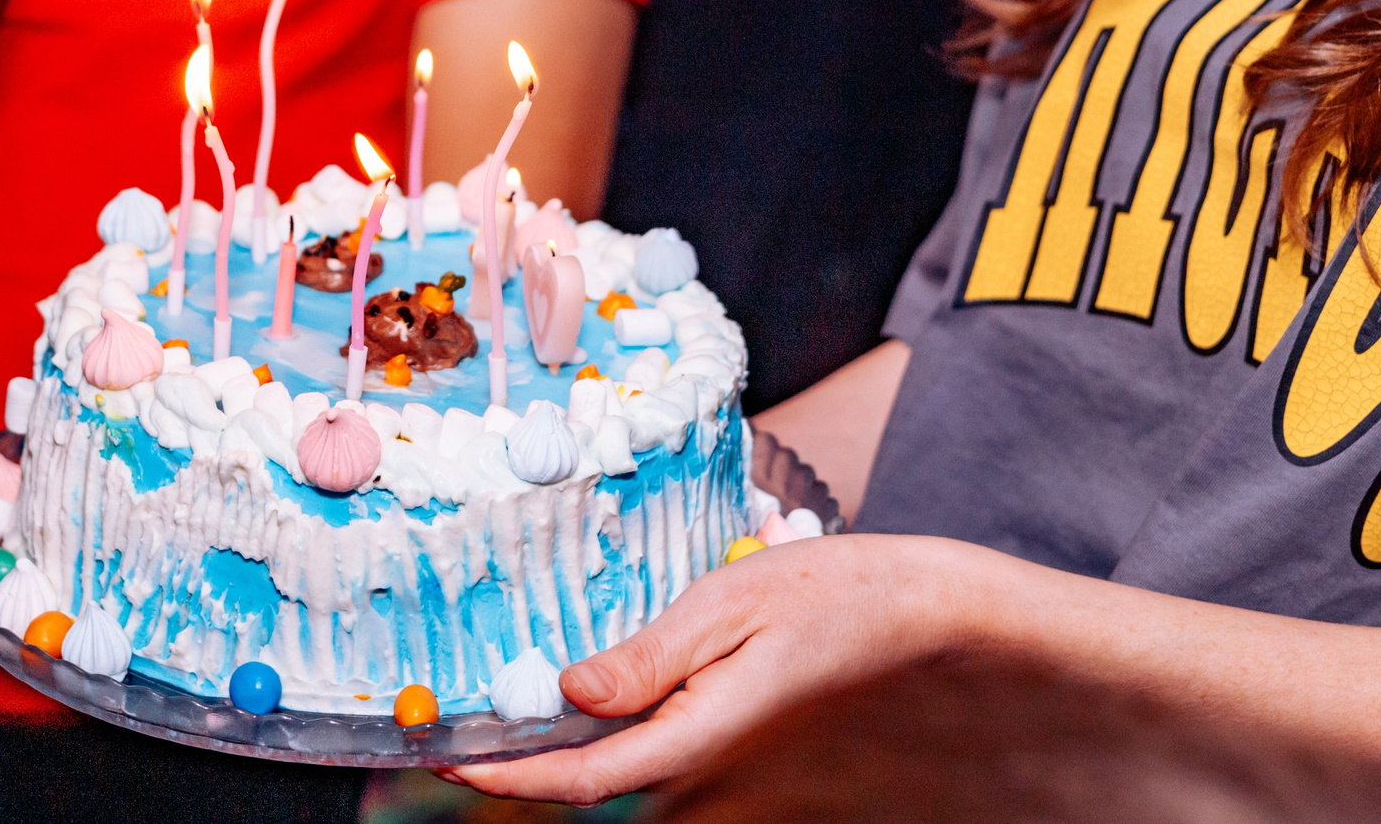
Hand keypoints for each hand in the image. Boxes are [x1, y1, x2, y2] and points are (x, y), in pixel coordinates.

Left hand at [441, 536, 966, 805]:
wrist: (934, 621)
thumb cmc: (839, 595)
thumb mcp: (729, 605)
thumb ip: (645, 658)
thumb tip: (568, 691)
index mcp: (702, 738)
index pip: (582, 779)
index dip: (507, 778)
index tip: (446, 764)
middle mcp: (716, 778)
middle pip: (601, 784)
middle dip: (535, 759)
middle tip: (472, 719)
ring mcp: (740, 783)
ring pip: (637, 774)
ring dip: (583, 748)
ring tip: (530, 702)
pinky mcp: (756, 771)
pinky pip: (673, 763)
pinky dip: (626, 740)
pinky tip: (607, 699)